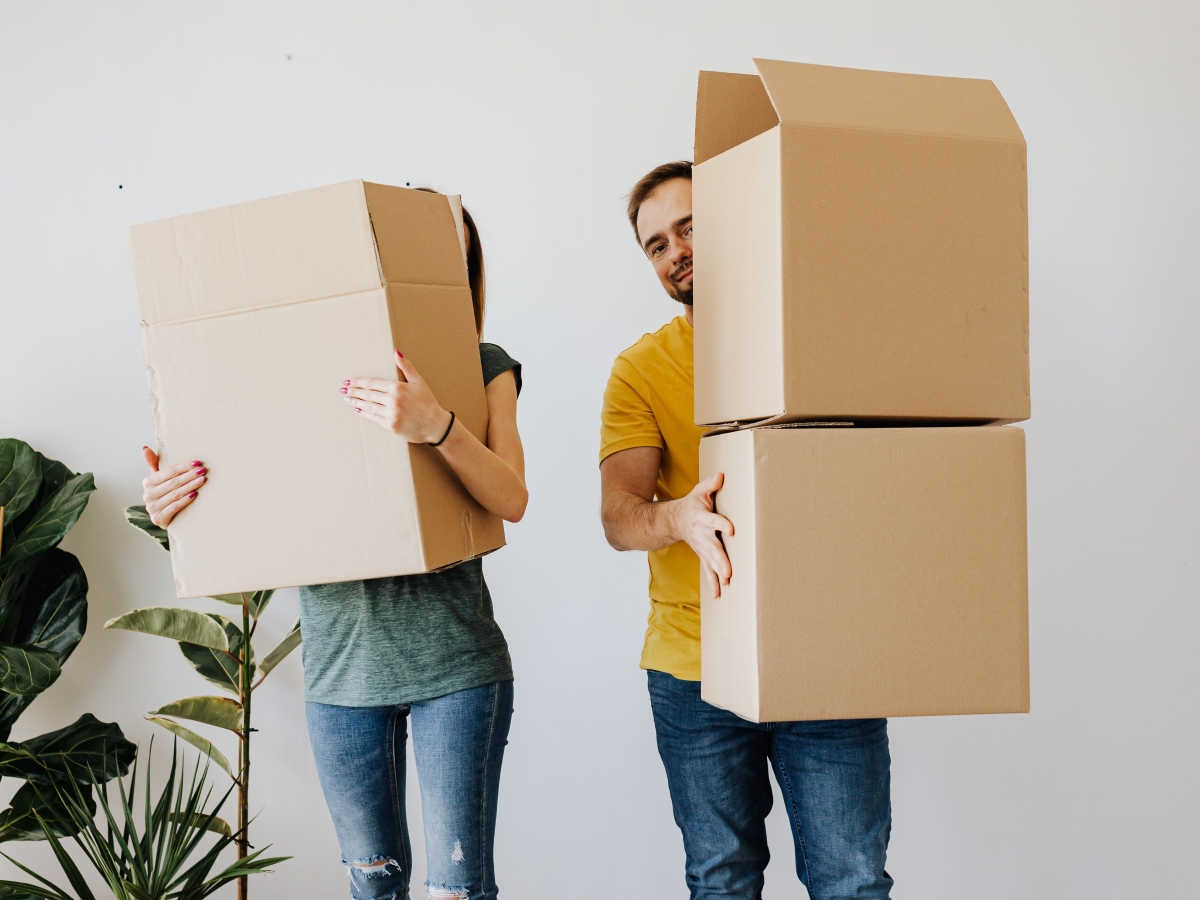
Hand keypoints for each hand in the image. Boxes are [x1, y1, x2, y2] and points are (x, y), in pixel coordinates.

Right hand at [141, 446, 206, 527]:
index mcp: (147, 482)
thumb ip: (153, 464)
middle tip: (202, 471)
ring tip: (202, 480)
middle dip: (189, 476)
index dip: (183, 467)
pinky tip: (194, 494)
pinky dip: (185, 500)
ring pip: (175, 494)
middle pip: (173, 482)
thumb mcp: (159, 479)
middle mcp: (148, 495)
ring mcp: (153, 508)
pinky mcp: (159, 519)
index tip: (197, 463)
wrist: (163, 517)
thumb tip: (145, 448)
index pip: (168, 472)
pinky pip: (175, 507)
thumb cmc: (164, 493)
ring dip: (190, 486)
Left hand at [342, 351, 452, 444]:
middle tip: (343, 390)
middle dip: (353, 391)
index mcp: (398, 388)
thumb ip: (406, 367)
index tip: (348, 381)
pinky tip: (359, 410)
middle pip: (367, 394)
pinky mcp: (390, 426)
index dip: (358, 382)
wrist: (435, 425)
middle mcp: (393, 401)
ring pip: (368, 406)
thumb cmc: (427, 402)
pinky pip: (374, 418)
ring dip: (356, 402)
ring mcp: (391, 414)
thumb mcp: (418, 382)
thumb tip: (396, 352)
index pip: (372, 383)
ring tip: (347, 399)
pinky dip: (365, 413)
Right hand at [673, 473, 733, 598]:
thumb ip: (710, 485)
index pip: (713, 520)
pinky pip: (708, 570)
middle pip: (712, 548)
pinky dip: (713, 583)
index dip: (721, 524)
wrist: (674, 521)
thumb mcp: (699, 492)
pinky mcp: (703, 555)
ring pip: (710, 562)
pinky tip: (719, 594)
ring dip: (717, 573)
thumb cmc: (692, 505)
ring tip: (726, 583)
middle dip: (720, 560)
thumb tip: (721, 476)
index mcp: (701, 518)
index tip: (732, 529)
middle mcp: (701, 535)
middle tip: (728, 571)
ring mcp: (701, 547)